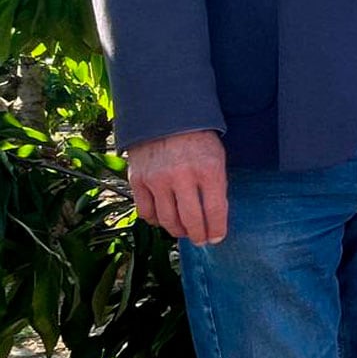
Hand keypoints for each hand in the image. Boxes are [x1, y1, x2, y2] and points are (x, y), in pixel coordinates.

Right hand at [127, 129, 227, 243]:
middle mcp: (182, 176)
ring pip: (167, 220)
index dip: (216, 229)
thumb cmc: (198, 139)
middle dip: (198, 235)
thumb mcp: (217, 158)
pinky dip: (156, 220)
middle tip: (201, 240)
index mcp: (208, 169)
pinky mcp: (138, 179)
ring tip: (184, 231)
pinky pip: (146, 212)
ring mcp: (157, 179)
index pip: (215, 211)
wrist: (165, 116)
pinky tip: (164, 218)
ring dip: (177, 231)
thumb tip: (215, 219)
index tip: (217, 238)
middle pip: (190, 220)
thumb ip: (216, 186)